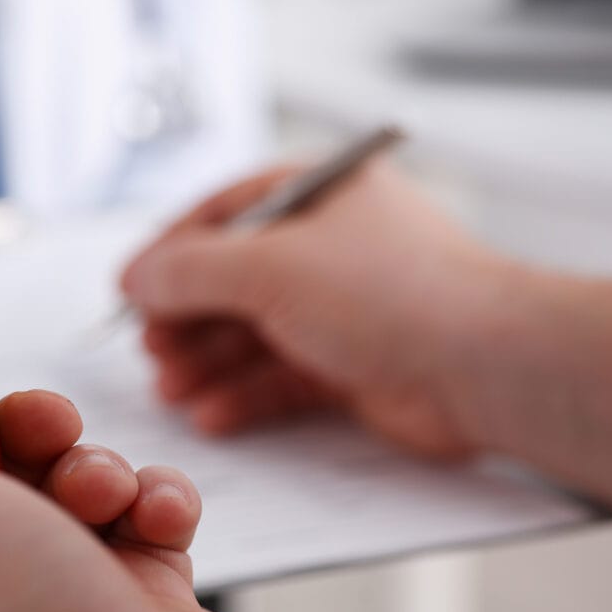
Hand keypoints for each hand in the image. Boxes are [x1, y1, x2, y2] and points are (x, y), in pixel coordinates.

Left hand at [0, 370, 251, 611]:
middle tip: (48, 426)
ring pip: (81, 479)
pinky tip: (158, 519)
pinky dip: (160, 500)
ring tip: (106, 499)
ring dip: (100, 465)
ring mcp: (61, 595)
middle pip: (0, 462)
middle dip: (33, 426)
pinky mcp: (138, 603)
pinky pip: (150, 515)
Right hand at [121, 161, 505, 458]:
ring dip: (207, 363)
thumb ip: (189, 270)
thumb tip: (133, 276)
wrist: (484, 366)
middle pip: (231, 280)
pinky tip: (213, 415)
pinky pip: (280, 377)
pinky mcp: (349, 365)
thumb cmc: (391, 292)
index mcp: (314, 196)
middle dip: (185, 318)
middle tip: (150, 348)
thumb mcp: (269, 266)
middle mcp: (326, 248)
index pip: (221, 214)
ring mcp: (339, 308)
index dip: (168, 252)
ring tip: (171, 390)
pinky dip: (244, 395)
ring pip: (252, 333)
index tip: (127, 290)